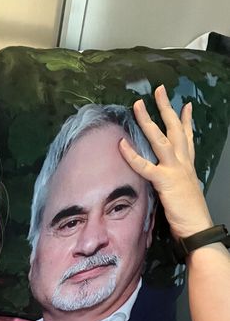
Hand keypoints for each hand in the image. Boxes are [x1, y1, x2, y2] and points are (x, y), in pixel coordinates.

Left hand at [119, 85, 212, 239]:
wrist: (198, 229)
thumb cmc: (189, 217)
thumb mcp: (182, 194)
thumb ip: (172, 184)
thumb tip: (164, 184)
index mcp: (188, 166)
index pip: (188, 139)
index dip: (186, 121)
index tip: (185, 106)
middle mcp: (183, 163)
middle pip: (175, 129)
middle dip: (166, 108)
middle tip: (159, 91)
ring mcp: (175, 170)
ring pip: (160, 139)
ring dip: (148, 120)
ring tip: (138, 104)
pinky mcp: (165, 181)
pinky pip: (145, 165)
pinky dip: (132, 155)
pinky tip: (121, 144)